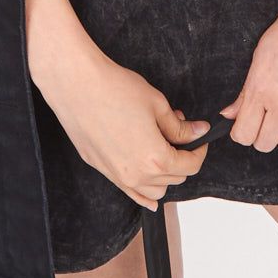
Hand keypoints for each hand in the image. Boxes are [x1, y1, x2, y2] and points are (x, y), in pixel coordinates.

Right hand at [41, 48, 211, 210]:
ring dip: (164, 176)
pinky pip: (130, 192)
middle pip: (174, 179)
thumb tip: (198, 132)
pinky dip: (143, 192)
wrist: (78, 85)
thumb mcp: (157, 104)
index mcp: (155, 158)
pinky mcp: (101, 169)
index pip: (190, 166)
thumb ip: (179, 126)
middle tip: (179, 133)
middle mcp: (137, 174)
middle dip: (182, 158)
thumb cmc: (115, 89)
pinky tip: (148, 190)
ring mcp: (117, 175)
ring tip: (161, 149)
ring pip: (153, 191)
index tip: (199, 137)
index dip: (199, 150)